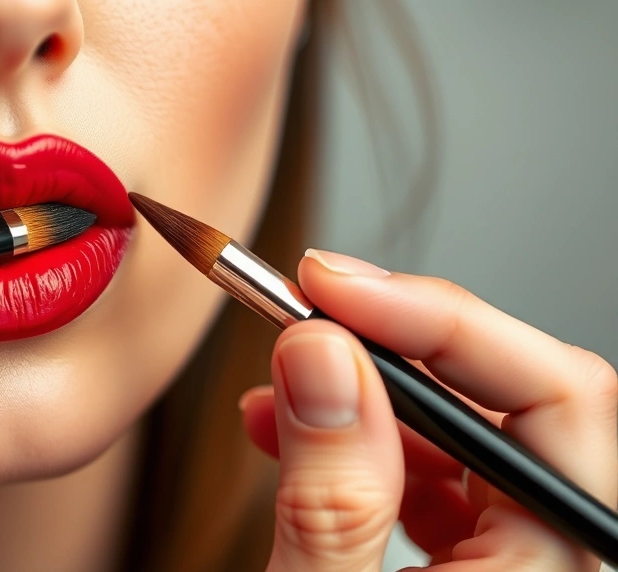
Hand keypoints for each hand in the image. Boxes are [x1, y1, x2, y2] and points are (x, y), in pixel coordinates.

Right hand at [240, 250, 616, 570]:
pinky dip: (354, 440)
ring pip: (464, 429)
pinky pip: (431, 472)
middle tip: (302, 310)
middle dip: (388, 344)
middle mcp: (547, 556)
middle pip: (510, 396)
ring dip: (359, 390)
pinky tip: (287, 433)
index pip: (555, 395)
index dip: (442, 317)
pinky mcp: (469, 564)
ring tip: (273, 388)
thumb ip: (333, 497)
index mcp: (546, 571)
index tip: (332, 285)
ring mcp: (510, 559)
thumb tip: (321, 355)